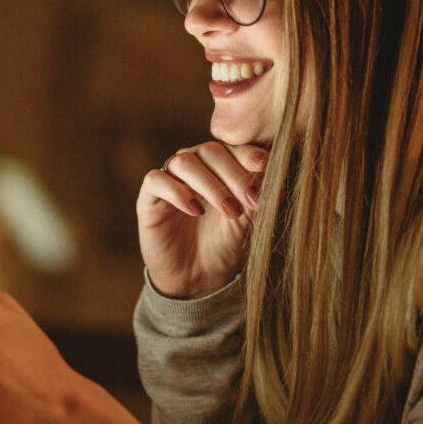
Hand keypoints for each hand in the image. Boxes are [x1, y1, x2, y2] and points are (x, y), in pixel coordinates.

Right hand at [137, 141, 265, 297]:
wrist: (199, 277)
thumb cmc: (224, 243)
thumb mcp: (248, 217)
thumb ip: (256, 191)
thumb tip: (274, 165)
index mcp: (218, 165)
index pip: (231, 146)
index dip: (247, 153)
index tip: (264, 165)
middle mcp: (193, 166)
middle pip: (209, 151)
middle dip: (233, 174)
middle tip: (250, 200)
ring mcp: (169, 179)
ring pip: (184, 162)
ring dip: (210, 184)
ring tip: (229, 210)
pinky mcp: (148, 197)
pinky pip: (156, 180)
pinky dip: (177, 192)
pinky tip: (196, 210)